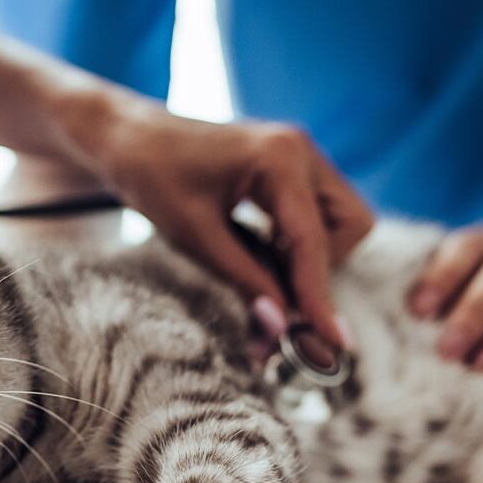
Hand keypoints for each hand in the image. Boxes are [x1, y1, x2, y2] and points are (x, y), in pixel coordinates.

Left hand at [91, 105, 372, 346]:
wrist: (130, 139)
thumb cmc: (153, 178)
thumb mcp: (195, 236)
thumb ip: (244, 280)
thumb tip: (281, 329)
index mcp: (280, 157)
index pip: (314, 242)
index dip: (319, 297)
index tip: (332, 343)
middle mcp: (301, 150)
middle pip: (352, 225)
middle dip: (323, 266)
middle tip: (279, 292)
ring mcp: (300, 155)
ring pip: (341, 221)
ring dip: (314, 257)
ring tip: (265, 274)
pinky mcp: (290, 168)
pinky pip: (318, 214)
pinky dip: (299, 245)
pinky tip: (261, 256)